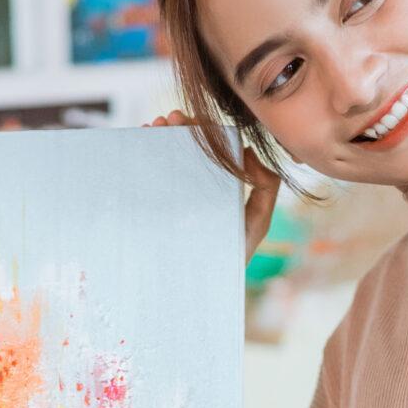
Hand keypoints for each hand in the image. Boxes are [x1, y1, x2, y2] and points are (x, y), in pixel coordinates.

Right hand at [148, 109, 280, 262]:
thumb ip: (265, 189)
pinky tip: (142, 141)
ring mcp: (175, 198)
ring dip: (160, 138)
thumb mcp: (257, 222)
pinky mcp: (155, 211)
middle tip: (169, 119)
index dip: (201, 131)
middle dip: (177, 130)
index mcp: (219, 185)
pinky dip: (143, 156)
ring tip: (155, 126)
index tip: (189, 120)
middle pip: (187, 149)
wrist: (202, 288)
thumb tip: (250, 152)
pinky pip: (148, 178)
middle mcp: (197, 187)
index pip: (211, 150)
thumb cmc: (232, 256)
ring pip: (166, 159)